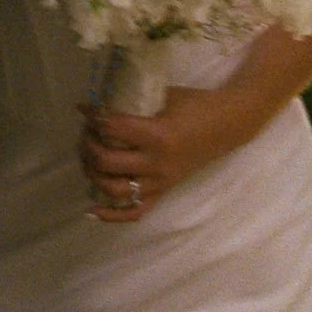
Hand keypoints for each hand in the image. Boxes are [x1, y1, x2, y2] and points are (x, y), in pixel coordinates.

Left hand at [77, 85, 256, 222]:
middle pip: (108, 163)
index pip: (114, 130)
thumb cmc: (196, 105)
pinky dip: (112, 215)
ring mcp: (160, 182)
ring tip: (86, 156)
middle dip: (89, 146)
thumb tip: (99, 99)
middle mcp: (156, 164)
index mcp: (157, 135)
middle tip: (85, 132)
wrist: (227, 125)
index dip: (94, 118)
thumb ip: (133, 99)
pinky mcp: (164, 192)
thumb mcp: (164, 96)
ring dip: (93, 174)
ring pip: (116, 190)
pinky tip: (92, 211)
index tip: (85, 108)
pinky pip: (136, 211)